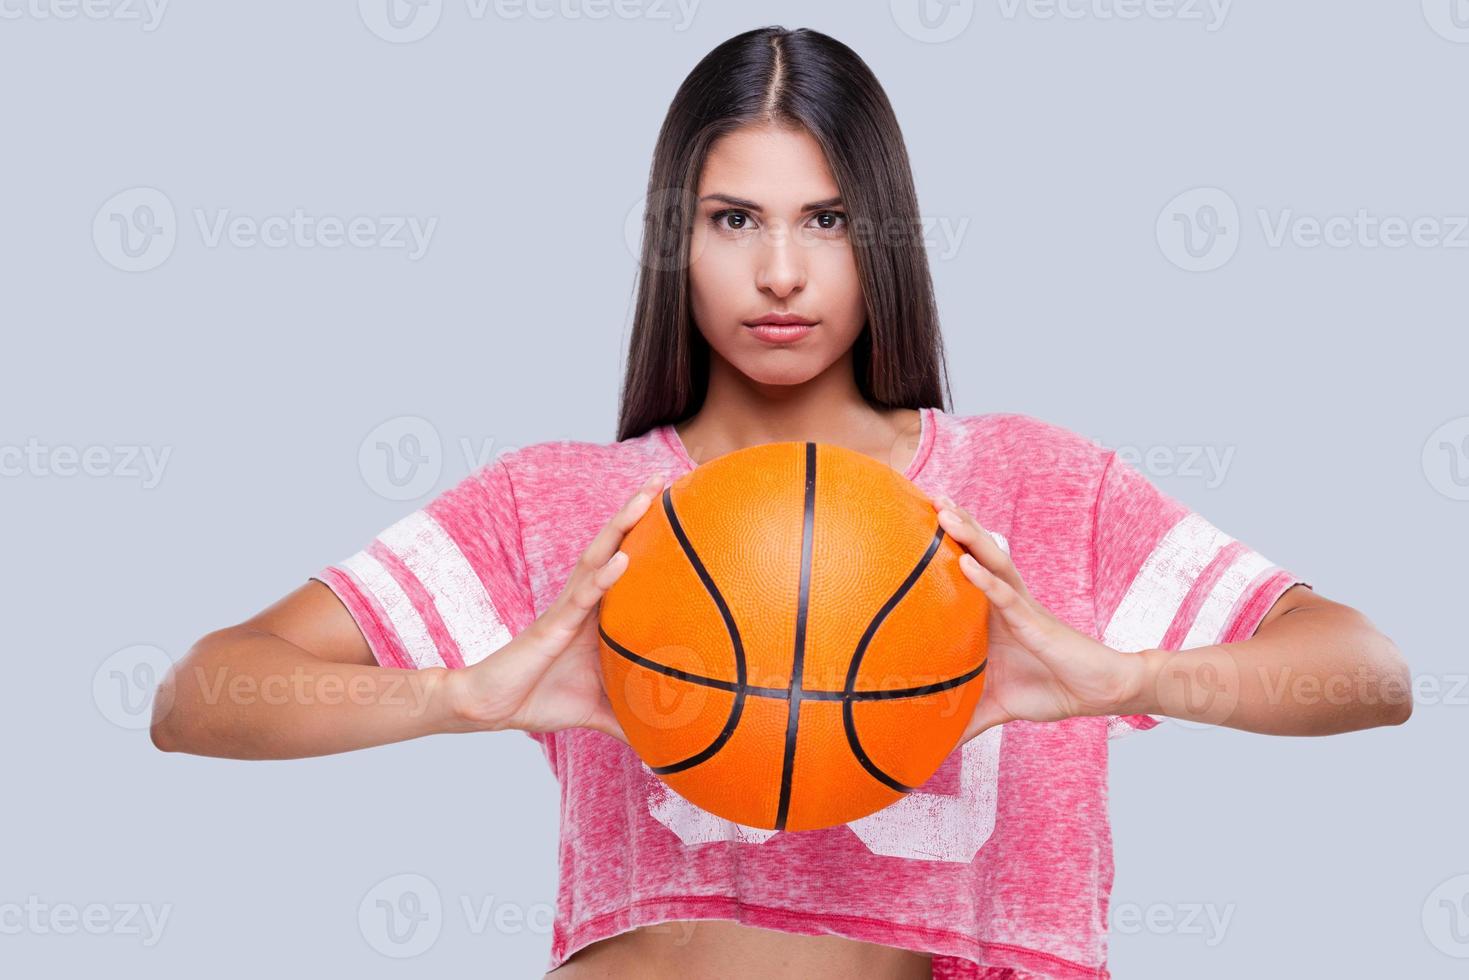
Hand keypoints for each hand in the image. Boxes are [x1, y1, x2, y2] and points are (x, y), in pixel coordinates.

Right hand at [447, 473, 666, 743]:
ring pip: (598, 556)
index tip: (678, 510)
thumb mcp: (598, 711)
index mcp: (596, 614)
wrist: (489, 708)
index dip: (646, 536)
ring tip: (649, 496)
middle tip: (666, 479)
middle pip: (614, 546)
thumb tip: (664, 745)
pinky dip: (605, 576)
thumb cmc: (539, 700)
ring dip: (623, 525)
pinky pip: (582, 596)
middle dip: (638, 512)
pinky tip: (624, 558)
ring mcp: (567, 609)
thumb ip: (629, 720)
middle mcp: (583, 602)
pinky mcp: (552, 625)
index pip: (625, 564)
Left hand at [931, 494, 1146, 741]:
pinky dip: (985, 581)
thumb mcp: (995, 707)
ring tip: (944, 512)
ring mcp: (1021, 608)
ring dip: (968, 536)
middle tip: (928, 496)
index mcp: (992, 616)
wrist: (1100, 694)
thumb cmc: (1051, 690)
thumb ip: (964, 720)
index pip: (965, 572)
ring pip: (992, 563)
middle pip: (976, 554)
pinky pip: (1007, 598)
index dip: (944, 547)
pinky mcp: (1036, 623)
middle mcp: (1005, 603)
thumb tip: (931, 744)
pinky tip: (966, 565)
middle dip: (954, 525)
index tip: (914, 524)